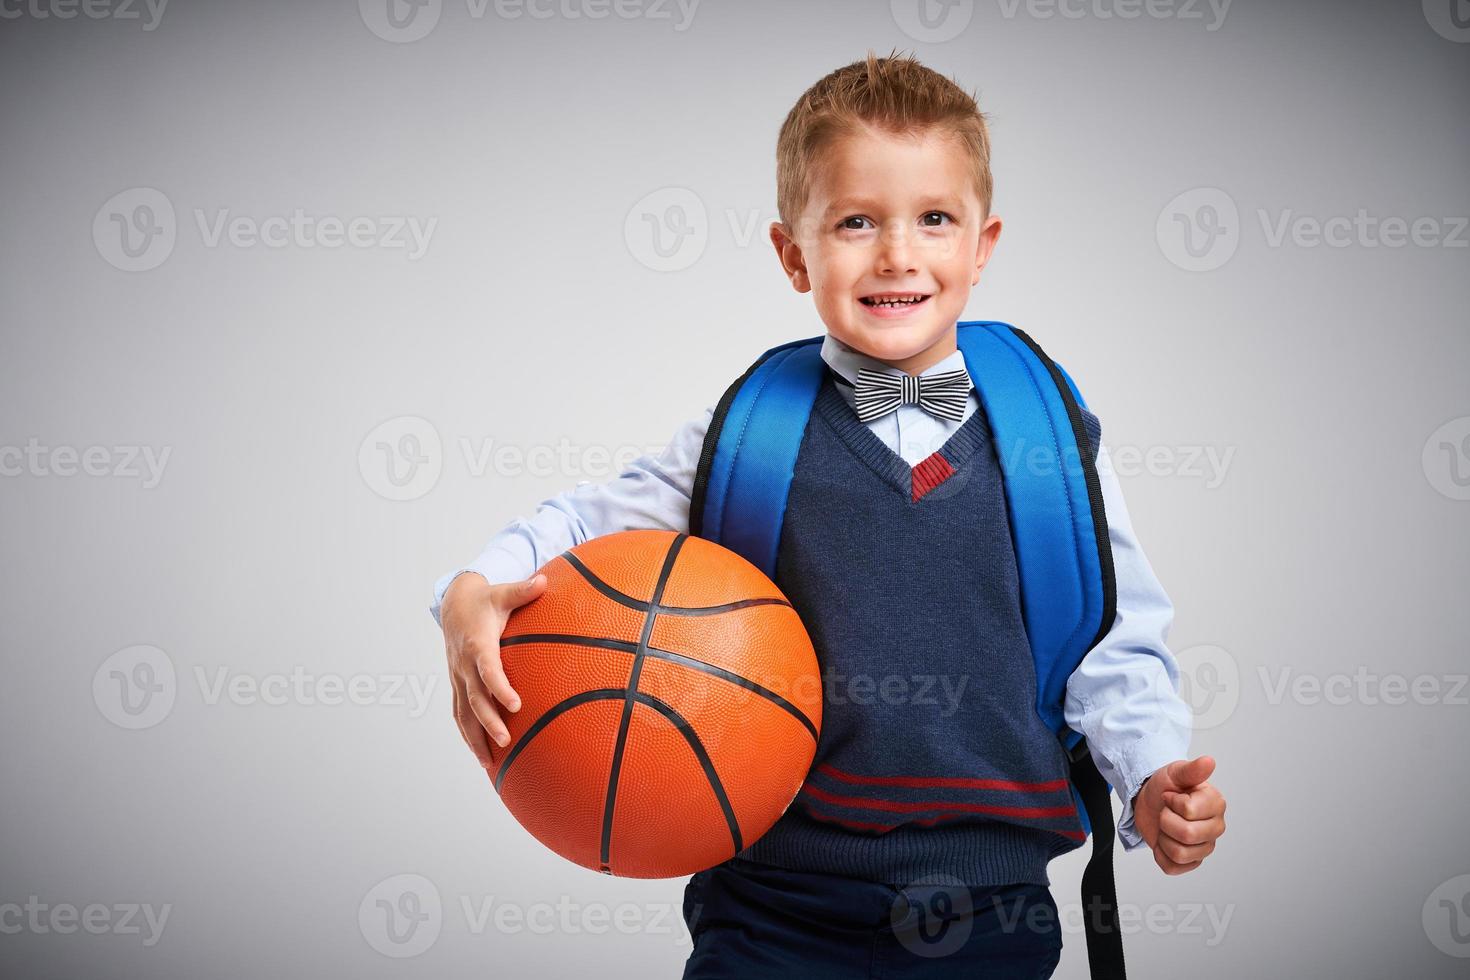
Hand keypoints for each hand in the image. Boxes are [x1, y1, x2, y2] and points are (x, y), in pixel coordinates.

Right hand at [440, 571, 547, 769]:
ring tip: (490, 763)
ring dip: (475, 738)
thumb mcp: (504, 593)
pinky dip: (467, 735)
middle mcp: (464, 665)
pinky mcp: (457, 684)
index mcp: (478, 644)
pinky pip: (459, 714)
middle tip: (506, 739)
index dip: (499, 687)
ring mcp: (458, 677)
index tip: (516, 704)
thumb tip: (544, 581)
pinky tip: (481, 756)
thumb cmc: (486, 600)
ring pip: (463, 713)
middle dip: (489, 721)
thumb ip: (524, 590)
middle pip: (475, 698)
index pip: (488, 670)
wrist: (453, 604)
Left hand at [1131, 755, 1225, 874]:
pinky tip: (1164, 840)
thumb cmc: (1166, 786)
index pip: (1189, 811)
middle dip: (1166, 820)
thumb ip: (1192, 769)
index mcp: (1216, 804)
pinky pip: (1173, 867)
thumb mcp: (1175, 772)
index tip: (1170, 796)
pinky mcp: (1191, 862)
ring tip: (1166, 825)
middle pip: (1187, 835)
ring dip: (1163, 838)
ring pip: (1180, 853)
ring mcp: (1205, 847)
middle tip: (1166, 811)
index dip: (1172, 803)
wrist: (1149, 801)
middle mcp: (1215, 827)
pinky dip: (1161, 854)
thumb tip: (1208, 761)